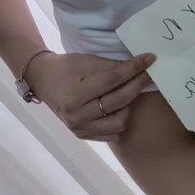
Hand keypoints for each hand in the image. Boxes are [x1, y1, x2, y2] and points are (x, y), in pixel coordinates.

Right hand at [24, 51, 156, 141]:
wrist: (44, 82)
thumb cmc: (65, 68)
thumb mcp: (85, 61)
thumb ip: (111, 66)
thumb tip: (138, 66)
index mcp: (74, 95)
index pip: (112, 80)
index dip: (133, 68)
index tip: (149, 58)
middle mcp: (76, 116)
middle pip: (118, 101)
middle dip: (137, 84)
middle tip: (148, 73)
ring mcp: (80, 129)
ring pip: (120, 121)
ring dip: (128, 105)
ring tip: (127, 92)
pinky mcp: (83, 136)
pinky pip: (113, 133)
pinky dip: (120, 119)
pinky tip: (119, 106)